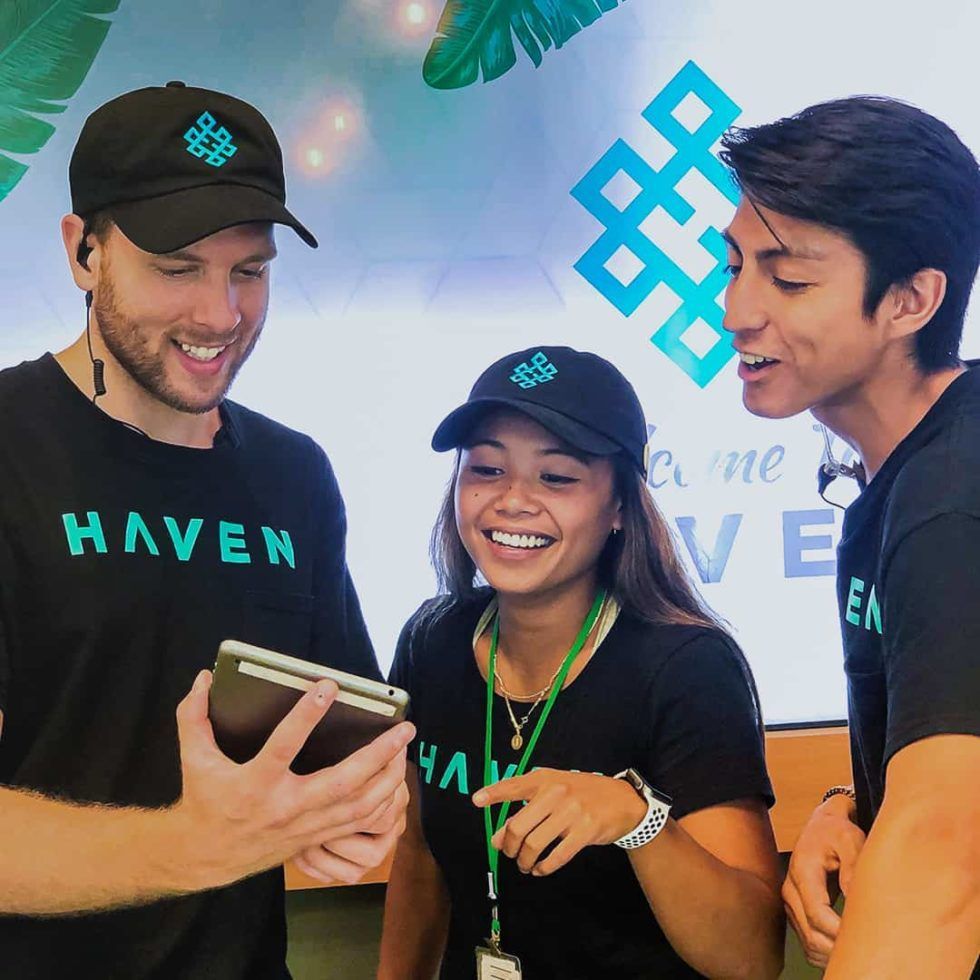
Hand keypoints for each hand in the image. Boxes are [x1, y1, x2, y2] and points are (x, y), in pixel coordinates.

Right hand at [172, 670, 414, 889]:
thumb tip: (204, 677)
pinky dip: (382, 801)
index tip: (329, 685)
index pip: (283, 746)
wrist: (207, 856)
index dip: (305, 715)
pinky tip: (396, 777)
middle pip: (341, 782)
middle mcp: (285, 807)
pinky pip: (358, 822)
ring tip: (404, 746)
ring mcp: (305, 826)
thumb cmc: (205, 799)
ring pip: (359, 806)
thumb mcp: (194, 758)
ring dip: (388, 777)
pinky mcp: (317, 837)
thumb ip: (193, 715)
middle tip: (404, 727)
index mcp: (254, 784)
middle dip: (377, 755)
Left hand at [471, 769, 645, 875]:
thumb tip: (499, 838)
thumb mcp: (554, 790)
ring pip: (534, 844)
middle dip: (508, 847)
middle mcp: (556, 793)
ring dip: (524, 861)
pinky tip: (539, 869)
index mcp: (545, 779)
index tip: (476, 800)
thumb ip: (526, 808)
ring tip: (524, 864)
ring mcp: (571, 812)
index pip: (513, 786)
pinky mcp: (585, 831)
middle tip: (509, 854)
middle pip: (518, 826)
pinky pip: (557, 856)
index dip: (493, 793)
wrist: (622, 800)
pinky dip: (543, 867)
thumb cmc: (582, 793)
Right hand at [782, 794, 865, 968]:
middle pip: (812, 934)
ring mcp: (791, 903)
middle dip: (839, 949)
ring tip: (861, 952)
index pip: (817, 913)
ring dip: (833, 955)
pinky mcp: (796, 912)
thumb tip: (855, 898)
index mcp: (803, 871)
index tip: (867, 939)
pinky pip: (808, 943)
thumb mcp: (850, 839)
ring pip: (809, 944)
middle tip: (870, 951)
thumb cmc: (836, 832)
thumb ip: (853, 866)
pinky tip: (846, 949)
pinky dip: (826, 953)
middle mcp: (791, 889)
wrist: (820, 828)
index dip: (840, 932)